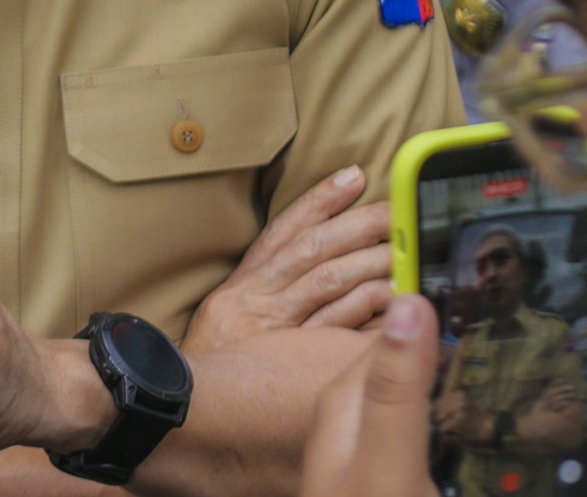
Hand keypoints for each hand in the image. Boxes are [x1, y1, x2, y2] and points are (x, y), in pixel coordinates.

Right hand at [185, 166, 394, 346]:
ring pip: (327, 283)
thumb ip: (268, 290)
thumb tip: (323, 262)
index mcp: (242, 285)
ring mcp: (273, 329)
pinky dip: (365, 311)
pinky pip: (336, 328)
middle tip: (395, 212)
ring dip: (370, 263)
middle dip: (356, 226)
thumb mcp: (231, 317)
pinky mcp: (291, 360)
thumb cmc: (217, 367)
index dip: (320, 200)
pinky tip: (393, 300)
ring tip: (403, 251)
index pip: (284, 231)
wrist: (183, 410)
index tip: (354, 176)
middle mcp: (254, 299)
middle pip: (312, 250)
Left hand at [301, 299, 586, 496]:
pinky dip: (567, 487)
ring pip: (511, 446)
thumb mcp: (379, 470)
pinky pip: (519, 485)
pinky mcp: (458, 496)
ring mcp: (430, 477)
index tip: (561, 319)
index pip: (430, 340)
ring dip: (575, 449)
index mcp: (363, 407)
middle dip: (556, 391)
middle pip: (485, 392)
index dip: (493, 325)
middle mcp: (396, 437)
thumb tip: (411, 301)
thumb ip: (394, 393)